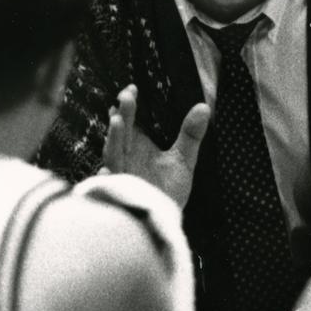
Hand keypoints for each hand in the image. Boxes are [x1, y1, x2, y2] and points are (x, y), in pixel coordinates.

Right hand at [103, 84, 209, 209]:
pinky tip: (106, 171)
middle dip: (123, 115)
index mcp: (137, 146)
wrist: (164, 221)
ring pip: (113, 155)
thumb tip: (204, 106)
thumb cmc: (169, 190)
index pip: (130, 121)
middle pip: (120, 133)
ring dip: (114, 139)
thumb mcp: (183, 159)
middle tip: (125, 97)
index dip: (129, 106)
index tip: (132, 89)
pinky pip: (112, 187)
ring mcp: (122, 176)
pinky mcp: (122, 194)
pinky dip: (108, 179)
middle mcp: (126, 158)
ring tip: (117, 121)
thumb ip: (191, 133)